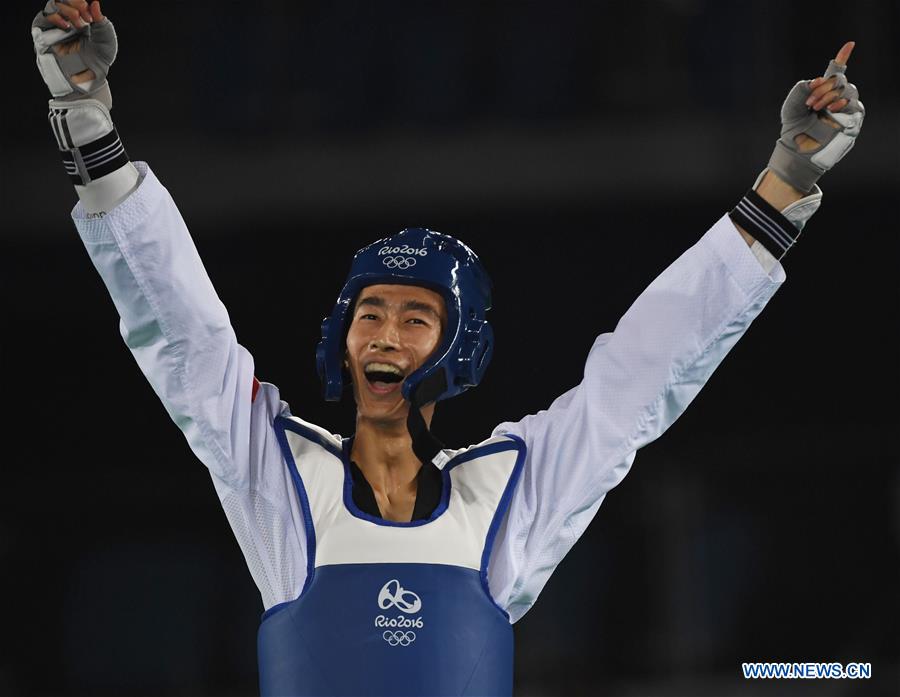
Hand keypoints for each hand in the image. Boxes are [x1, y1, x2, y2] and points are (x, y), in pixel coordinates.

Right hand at [32, 0, 116, 106]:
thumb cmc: (99, 60)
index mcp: (80, 18)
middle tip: (86, 17)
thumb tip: (95, 3)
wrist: (90, 79)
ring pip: (52, 6)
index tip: (91, 15)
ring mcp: (54, 28)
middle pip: (61, 0)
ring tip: (79, 24)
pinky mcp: (44, 36)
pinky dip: (54, 18)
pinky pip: (42, 20)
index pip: (73, 1)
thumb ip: (102, 21)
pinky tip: (67, 26)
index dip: (79, 2)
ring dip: (66, 11)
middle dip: (74, 4)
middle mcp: (65, 20)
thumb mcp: (106, 39)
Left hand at [765, 41, 863, 194]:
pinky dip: (842, 104)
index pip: (836, 72)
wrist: (798, 149)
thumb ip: (801, 89)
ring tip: (817, 108)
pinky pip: (854, 105)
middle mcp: (837, 98)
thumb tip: (819, 79)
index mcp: (823, 92)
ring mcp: (846, 108)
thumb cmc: (794, 129)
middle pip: (840, 80)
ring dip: (831, 96)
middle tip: (810, 102)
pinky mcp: (853, 120)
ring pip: (847, 90)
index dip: (843, 58)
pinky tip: (831, 110)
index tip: (850, 44)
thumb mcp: (792, 106)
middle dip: (824, 87)